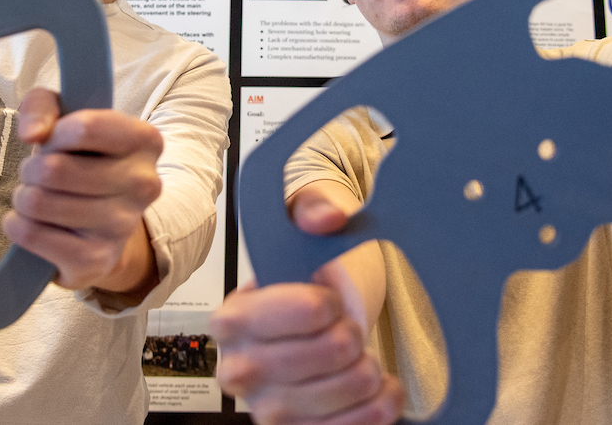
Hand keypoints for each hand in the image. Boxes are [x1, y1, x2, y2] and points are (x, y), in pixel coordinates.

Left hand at [2, 88, 163, 293]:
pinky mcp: (97, 259)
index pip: (84, 128)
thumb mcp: (64, 119)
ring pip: (38, 203)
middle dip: (31, 170)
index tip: (52, 141)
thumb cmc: (81, 162)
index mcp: (145, 141)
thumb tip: (32, 133)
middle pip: (54, 170)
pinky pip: (31, 235)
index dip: (54, 134)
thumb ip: (42, 106)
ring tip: (37, 199)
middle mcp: (144, 184)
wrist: (101, 227)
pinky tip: (32, 224)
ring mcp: (123, 226)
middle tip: (38, 175)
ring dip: (23, 199)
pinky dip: (18, 227)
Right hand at [211, 182, 402, 424]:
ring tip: (354, 355)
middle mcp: (240, 371)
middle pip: (335, 349)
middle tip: (341, 327)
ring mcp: (268, 411)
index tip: (328, 298)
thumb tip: (326, 217)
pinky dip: (380, 402)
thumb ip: (310, 208)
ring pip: (352, 386)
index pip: (305, 311)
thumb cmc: (302, 285)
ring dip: (368, 366)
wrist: (310, 329)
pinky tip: (372, 387)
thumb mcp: (302, 230)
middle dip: (351, 331)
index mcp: (232, 319)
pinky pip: (361, 424)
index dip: (330, 301)